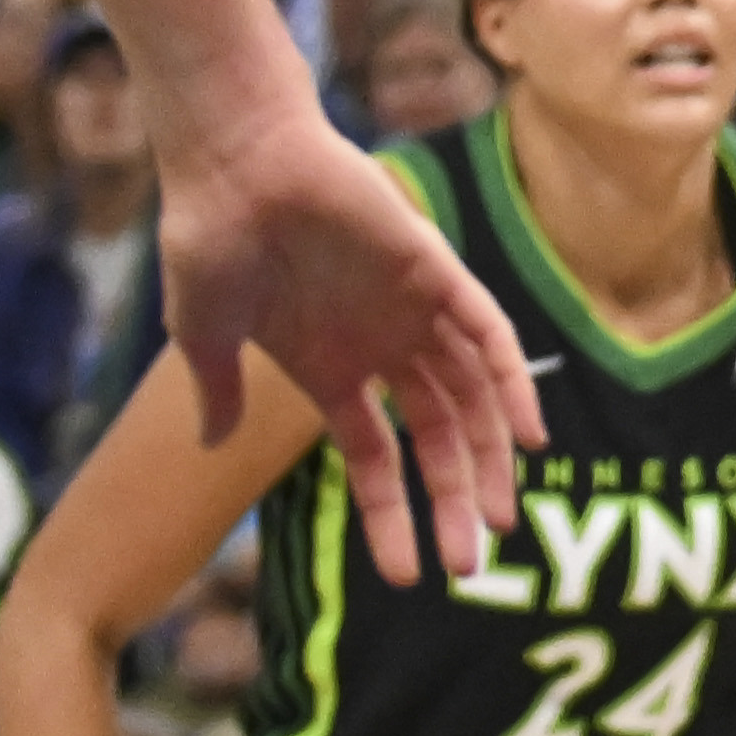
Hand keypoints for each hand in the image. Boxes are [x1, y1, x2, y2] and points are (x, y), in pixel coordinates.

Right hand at [151, 89, 534, 584]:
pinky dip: (515, 384)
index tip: (402, 574)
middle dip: (452, 502)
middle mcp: (381, 347)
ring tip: (498, 524)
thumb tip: (210, 443)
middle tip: (470, 566)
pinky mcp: (434, 271)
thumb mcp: (205, 335)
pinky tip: (530, 438)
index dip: (390, 514)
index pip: (375, 459)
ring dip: (490, 461)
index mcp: (330, 369)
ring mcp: (412, 311)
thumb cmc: (210, 239)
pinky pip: (491, 336)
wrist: (232, 161)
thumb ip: (215, 392)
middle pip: (437, 438)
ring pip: (471, 400)